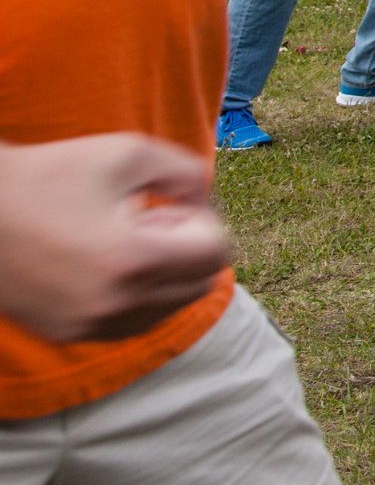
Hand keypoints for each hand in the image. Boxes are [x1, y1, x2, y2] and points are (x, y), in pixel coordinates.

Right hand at [0, 134, 232, 344]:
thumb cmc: (49, 173)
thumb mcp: (129, 152)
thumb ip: (188, 173)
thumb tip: (208, 201)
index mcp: (133, 262)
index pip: (215, 253)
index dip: (204, 220)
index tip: (171, 204)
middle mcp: (114, 305)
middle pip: (199, 284)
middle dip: (188, 248)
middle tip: (150, 219)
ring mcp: (88, 326)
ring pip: (167, 307)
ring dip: (165, 273)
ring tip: (124, 237)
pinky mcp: (66, 333)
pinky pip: (131, 321)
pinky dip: (136, 294)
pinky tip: (105, 260)